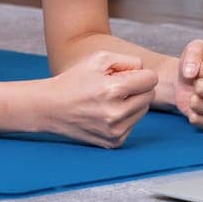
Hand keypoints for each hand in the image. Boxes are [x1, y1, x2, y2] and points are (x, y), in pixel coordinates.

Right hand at [42, 51, 158, 148]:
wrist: (51, 108)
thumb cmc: (75, 80)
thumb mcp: (99, 59)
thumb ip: (128, 61)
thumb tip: (146, 73)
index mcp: (113, 90)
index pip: (151, 79)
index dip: (141, 74)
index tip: (127, 75)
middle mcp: (116, 114)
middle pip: (150, 96)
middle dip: (138, 88)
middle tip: (117, 86)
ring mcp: (115, 131)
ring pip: (143, 111)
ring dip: (133, 103)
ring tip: (110, 99)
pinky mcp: (114, 143)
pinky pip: (133, 124)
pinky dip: (124, 117)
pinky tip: (106, 112)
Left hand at [173, 39, 202, 130]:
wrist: (191, 84)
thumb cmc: (199, 65)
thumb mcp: (196, 49)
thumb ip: (193, 52)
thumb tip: (190, 73)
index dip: (198, 68)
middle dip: (195, 85)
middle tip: (200, 84)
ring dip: (193, 100)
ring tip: (198, 95)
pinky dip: (194, 115)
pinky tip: (199, 108)